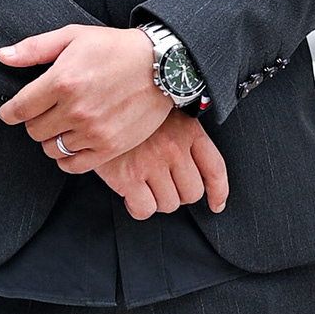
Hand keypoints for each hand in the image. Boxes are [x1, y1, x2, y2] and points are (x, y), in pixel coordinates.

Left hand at [0, 22, 165, 163]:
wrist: (162, 66)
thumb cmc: (117, 48)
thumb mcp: (73, 36)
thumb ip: (34, 48)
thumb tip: (3, 57)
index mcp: (62, 81)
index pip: (18, 110)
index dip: (10, 112)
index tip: (12, 112)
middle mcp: (75, 110)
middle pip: (33, 131)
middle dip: (34, 121)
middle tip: (46, 112)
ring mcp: (93, 131)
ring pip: (52, 148)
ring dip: (53, 138)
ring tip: (65, 124)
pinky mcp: (110, 147)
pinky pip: (73, 164)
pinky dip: (67, 157)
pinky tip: (73, 143)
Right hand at [92, 112, 229, 221]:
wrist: (96, 103)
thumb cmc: (130, 110)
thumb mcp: (166, 114)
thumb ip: (184, 137)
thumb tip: (197, 173)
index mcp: (188, 131)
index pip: (215, 169)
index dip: (218, 192)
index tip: (216, 205)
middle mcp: (173, 147)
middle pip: (192, 193)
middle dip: (178, 195)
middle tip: (163, 186)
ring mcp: (151, 162)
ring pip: (169, 204)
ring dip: (157, 201)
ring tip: (145, 187)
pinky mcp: (127, 176)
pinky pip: (145, 209)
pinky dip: (139, 208)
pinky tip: (131, 196)